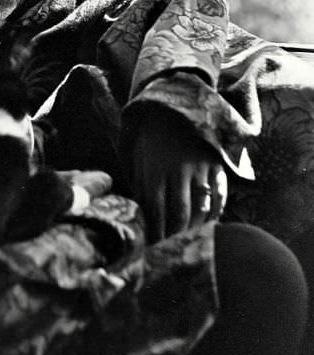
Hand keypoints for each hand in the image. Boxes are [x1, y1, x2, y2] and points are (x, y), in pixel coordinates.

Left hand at [131, 116, 227, 241]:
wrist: (173, 104)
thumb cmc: (148, 136)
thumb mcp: (136, 157)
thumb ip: (139, 185)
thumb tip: (140, 215)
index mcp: (155, 169)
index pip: (156, 211)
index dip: (156, 233)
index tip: (153, 249)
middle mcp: (178, 169)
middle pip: (180, 213)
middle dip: (176, 236)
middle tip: (172, 251)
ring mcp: (200, 167)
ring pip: (201, 207)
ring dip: (195, 229)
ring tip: (189, 242)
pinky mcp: (216, 164)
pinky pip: (219, 195)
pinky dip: (215, 214)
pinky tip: (208, 225)